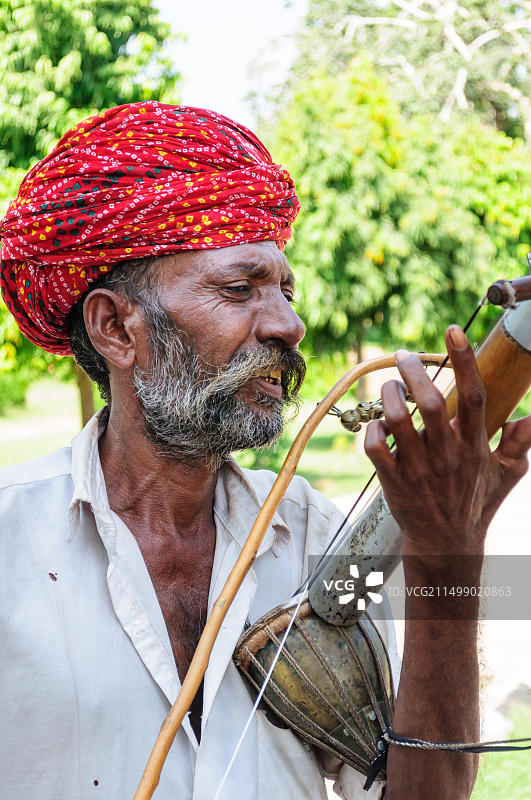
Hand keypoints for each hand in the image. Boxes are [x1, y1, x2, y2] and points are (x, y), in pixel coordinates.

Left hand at [365, 325, 530, 555]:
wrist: (447, 545)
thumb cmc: (475, 504)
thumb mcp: (506, 475)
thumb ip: (521, 444)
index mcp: (475, 445)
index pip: (474, 395)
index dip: (464, 360)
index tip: (453, 329)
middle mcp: (447, 453)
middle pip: (431, 403)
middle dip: (414, 372)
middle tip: (402, 356)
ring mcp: (419, 468)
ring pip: (399, 421)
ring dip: (390, 396)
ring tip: (389, 384)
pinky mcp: (394, 481)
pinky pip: (377, 449)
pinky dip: (373, 430)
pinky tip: (378, 423)